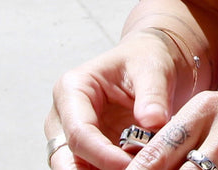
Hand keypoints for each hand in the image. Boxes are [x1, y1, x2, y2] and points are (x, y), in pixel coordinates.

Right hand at [46, 32, 186, 169]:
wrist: (150, 64)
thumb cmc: (144, 59)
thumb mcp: (153, 70)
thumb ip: (153, 96)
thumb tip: (153, 122)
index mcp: (72, 89)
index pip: (79, 132)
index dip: (103, 155)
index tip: (131, 164)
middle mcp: (64, 117)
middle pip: (67, 160)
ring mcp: (71, 138)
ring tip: (137, 168)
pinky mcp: (85, 153)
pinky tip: (135, 168)